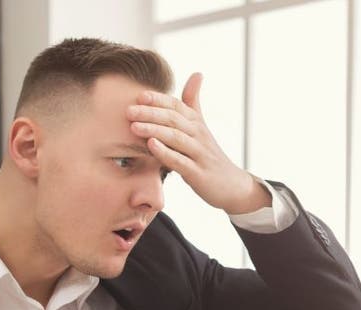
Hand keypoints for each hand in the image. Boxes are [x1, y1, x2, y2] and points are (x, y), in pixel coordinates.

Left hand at [126, 72, 270, 214]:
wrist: (232, 185)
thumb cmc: (209, 155)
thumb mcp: (202, 127)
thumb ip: (194, 102)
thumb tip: (197, 73)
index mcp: (197, 123)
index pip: (177, 106)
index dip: (159, 99)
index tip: (140, 96)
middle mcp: (199, 135)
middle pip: (174, 119)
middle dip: (150, 113)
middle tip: (128, 110)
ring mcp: (199, 154)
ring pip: (176, 138)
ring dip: (154, 130)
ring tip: (134, 126)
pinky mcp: (198, 174)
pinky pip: (180, 162)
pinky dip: (165, 153)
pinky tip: (151, 146)